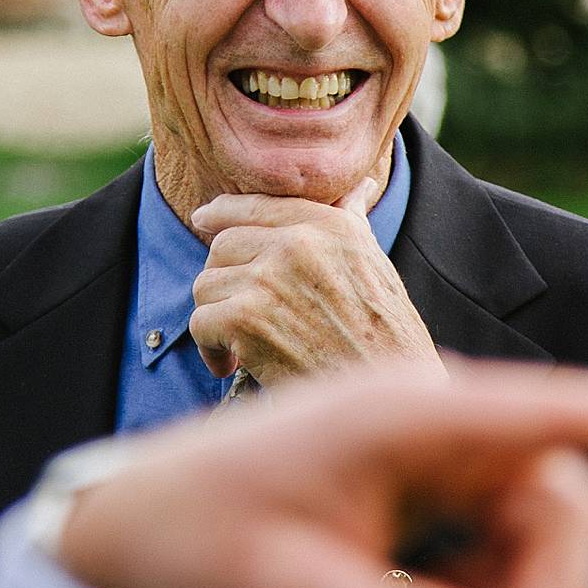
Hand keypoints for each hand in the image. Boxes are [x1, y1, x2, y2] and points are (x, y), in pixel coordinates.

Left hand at [188, 192, 444, 388]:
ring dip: (215, 316)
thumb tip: (358, 189)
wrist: (384, 398)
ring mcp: (269, 278)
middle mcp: (297, 242)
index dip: (224, 213)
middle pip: (223, 245)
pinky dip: (210, 349)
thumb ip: (353, 222)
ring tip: (235, 344)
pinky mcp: (246, 319)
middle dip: (222, 280)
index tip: (204, 220)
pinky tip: (230, 366)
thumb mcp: (374, 265)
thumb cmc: (386, 340)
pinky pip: (201, 321)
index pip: (256, 204)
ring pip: (206, 283)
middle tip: (235, 312)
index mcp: (327, 225)